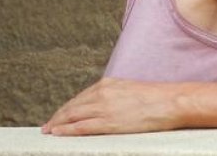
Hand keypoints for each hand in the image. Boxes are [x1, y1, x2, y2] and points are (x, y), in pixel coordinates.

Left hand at [43, 77, 180, 135]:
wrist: (170, 102)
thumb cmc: (154, 98)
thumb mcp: (128, 90)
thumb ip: (113, 96)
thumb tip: (103, 105)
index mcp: (106, 84)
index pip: (79, 98)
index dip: (66, 109)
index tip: (58, 116)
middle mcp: (101, 93)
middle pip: (72, 107)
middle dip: (57, 117)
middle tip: (47, 126)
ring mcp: (104, 107)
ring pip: (72, 116)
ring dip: (58, 124)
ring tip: (49, 132)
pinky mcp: (109, 122)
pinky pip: (81, 127)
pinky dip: (67, 130)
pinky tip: (58, 133)